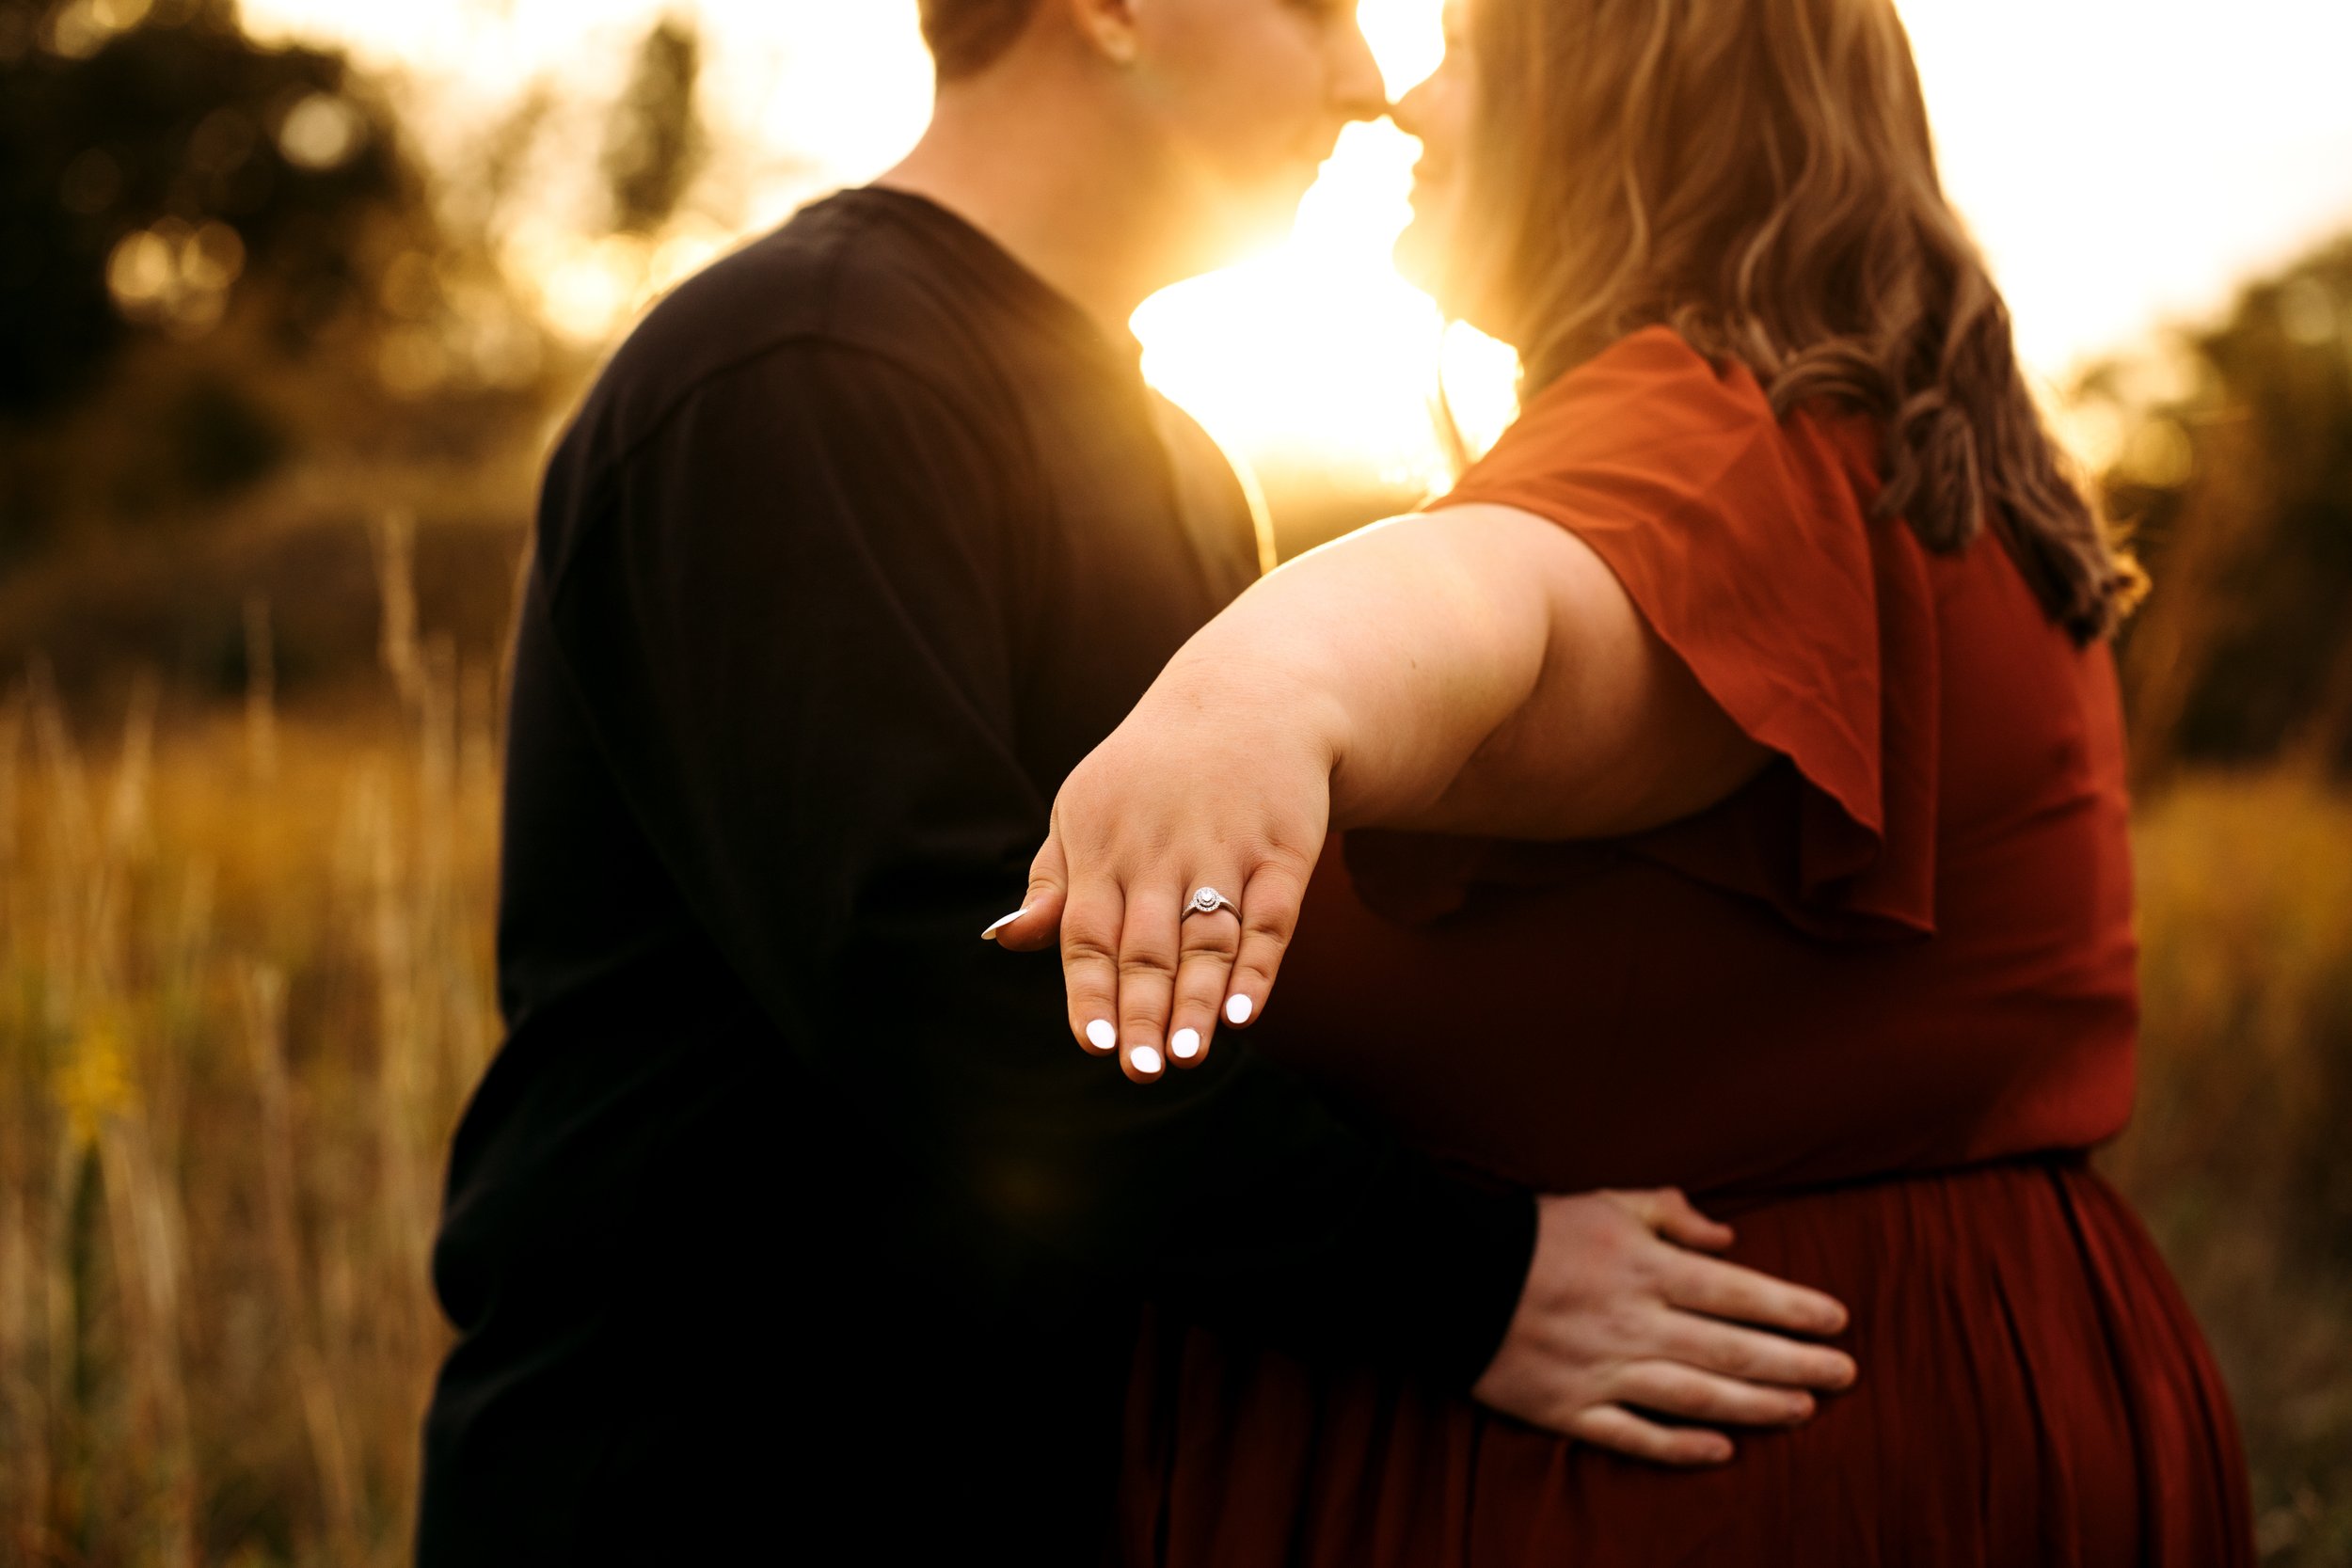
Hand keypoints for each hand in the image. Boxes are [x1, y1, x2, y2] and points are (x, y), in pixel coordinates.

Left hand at [984, 659, 1330, 1081]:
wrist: (1250, 695)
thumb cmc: (1152, 769)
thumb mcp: (1084, 806)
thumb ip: (1052, 881)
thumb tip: (1006, 938)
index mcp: (1102, 847)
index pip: (1088, 936)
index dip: (1090, 993)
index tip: (1094, 1046)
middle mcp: (1160, 852)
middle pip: (1148, 948)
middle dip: (1144, 1013)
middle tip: (1143, 1071)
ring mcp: (1225, 851)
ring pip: (1207, 939)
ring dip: (1197, 1001)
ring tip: (1188, 1056)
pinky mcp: (1284, 850)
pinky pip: (1270, 917)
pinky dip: (1257, 966)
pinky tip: (1244, 1012)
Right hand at [1473, 1188, 1855, 1464]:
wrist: (1446, 1270)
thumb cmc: (1535, 1232)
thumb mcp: (1604, 1201)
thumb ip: (1670, 1214)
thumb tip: (1728, 1239)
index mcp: (1642, 1267)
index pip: (1736, 1291)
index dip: (1792, 1307)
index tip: (1838, 1319)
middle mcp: (1631, 1322)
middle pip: (1730, 1349)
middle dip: (1796, 1362)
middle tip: (1847, 1373)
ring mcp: (1600, 1370)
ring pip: (1694, 1396)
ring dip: (1756, 1406)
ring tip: (1803, 1410)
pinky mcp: (1566, 1408)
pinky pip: (1632, 1435)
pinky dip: (1679, 1447)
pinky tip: (1721, 1451)